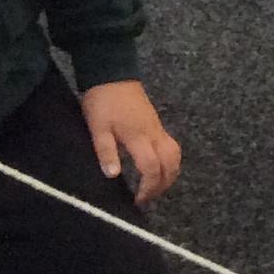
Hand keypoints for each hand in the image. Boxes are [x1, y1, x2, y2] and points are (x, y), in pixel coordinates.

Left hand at [80, 80, 181, 204]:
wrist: (112, 73)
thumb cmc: (102, 101)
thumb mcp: (97, 127)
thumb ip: (106, 151)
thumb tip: (113, 176)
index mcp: (138, 136)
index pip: (152, 168)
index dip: (147, 187)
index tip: (137, 200)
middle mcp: (154, 134)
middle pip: (171, 163)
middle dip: (163, 184)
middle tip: (148, 197)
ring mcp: (158, 128)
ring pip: (176, 155)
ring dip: (170, 173)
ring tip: (156, 186)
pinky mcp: (157, 124)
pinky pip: (172, 147)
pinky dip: (170, 162)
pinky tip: (157, 167)